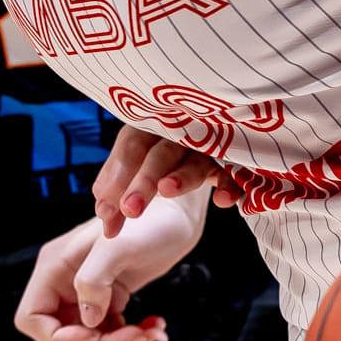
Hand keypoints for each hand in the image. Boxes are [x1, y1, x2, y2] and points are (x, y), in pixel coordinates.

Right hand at [14, 193, 204, 340]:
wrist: (179, 210)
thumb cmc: (149, 220)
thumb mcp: (116, 248)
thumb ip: (93, 282)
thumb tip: (89, 320)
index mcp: (56, 266)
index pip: (32, 317)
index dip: (57, 336)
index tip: (93, 335)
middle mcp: (66, 280)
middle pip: (66, 334)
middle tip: (138, 339)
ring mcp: (89, 289)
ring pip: (92, 337)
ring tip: (154, 336)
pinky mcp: (111, 295)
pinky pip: (111, 330)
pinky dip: (132, 337)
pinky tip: (155, 328)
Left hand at [93, 123, 227, 237]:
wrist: (210, 132)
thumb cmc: (165, 151)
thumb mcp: (138, 164)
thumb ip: (118, 189)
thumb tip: (104, 216)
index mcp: (153, 124)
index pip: (132, 144)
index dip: (117, 177)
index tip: (105, 213)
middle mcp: (182, 129)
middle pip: (160, 154)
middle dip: (144, 182)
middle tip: (130, 210)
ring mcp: (211, 143)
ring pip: (195, 161)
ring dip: (182, 177)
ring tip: (167, 191)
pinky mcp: (235, 159)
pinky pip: (235, 172)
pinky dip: (230, 184)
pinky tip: (223, 200)